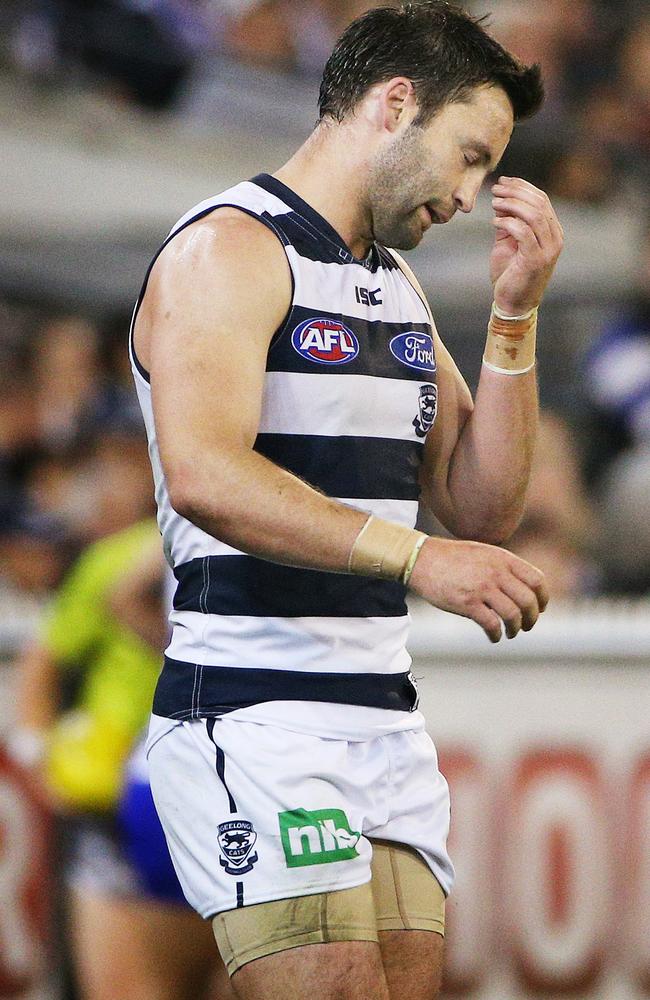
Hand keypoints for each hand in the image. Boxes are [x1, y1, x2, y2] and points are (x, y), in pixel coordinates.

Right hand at [408, 536, 548, 642]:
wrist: (421, 559)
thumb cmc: (451, 557)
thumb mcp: (483, 552)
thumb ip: (503, 566)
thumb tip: (522, 587)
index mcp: (502, 558)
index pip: (537, 580)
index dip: (543, 598)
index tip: (540, 608)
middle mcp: (496, 572)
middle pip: (528, 601)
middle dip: (532, 618)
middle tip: (527, 626)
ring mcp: (481, 588)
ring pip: (513, 615)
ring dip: (516, 628)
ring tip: (511, 633)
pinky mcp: (467, 603)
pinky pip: (491, 624)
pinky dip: (496, 635)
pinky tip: (494, 637)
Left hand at [490, 177, 563, 315]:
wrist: (513, 304)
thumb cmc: (510, 274)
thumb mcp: (508, 243)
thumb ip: (508, 222)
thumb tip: (501, 199)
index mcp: (552, 232)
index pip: (541, 200)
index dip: (522, 187)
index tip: (503, 181)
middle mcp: (555, 239)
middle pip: (539, 203)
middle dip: (516, 192)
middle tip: (496, 188)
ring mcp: (548, 250)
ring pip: (534, 215)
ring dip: (511, 204)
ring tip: (494, 202)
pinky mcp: (535, 260)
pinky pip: (524, 232)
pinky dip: (508, 223)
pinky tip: (494, 222)